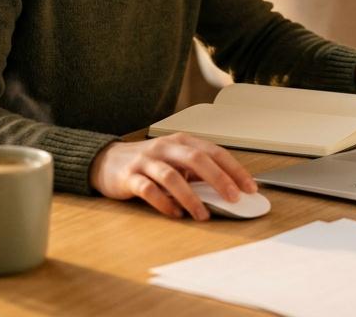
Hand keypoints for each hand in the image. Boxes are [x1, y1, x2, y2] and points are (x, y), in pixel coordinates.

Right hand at [89, 133, 257, 220]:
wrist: (106, 161)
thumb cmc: (147, 163)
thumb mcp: (175, 161)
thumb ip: (197, 172)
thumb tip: (228, 191)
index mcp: (181, 141)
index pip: (214, 151)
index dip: (234, 169)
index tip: (250, 187)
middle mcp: (164, 147)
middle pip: (196, 159)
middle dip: (218, 179)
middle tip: (233, 198)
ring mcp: (145, 161)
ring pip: (172, 176)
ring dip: (191, 197)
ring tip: (203, 215)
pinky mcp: (128, 177)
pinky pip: (148, 190)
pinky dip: (164, 203)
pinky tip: (175, 214)